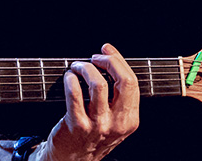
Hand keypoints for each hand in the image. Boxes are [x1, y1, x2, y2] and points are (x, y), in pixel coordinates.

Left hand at [34, 43, 139, 160]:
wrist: (72, 159)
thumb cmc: (92, 136)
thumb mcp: (115, 121)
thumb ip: (117, 97)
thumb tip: (111, 60)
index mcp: (130, 120)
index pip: (132, 83)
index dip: (119, 61)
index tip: (107, 51)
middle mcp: (117, 123)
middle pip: (123, 82)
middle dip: (109, 61)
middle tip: (95, 57)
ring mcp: (98, 125)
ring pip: (98, 84)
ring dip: (85, 68)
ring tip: (77, 66)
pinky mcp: (77, 125)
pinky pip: (75, 94)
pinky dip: (71, 79)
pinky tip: (69, 77)